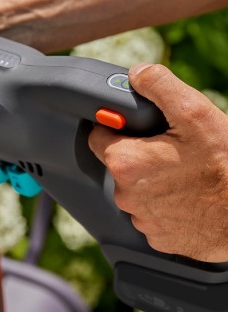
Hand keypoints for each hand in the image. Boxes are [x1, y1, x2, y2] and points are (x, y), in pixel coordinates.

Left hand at [89, 63, 227, 262]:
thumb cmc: (225, 166)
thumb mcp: (194, 112)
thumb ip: (158, 85)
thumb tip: (136, 73)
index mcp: (125, 162)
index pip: (97, 135)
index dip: (115, 125)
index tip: (134, 125)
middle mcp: (125, 195)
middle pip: (119, 163)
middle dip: (138, 152)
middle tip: (170, 147)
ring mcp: (141, 220)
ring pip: (137, 189)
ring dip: (153, 179)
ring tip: (184, 171)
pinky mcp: (158, 238)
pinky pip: (153, 214)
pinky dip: (165, 203)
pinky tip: (188, 195)